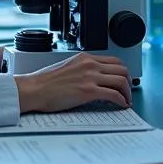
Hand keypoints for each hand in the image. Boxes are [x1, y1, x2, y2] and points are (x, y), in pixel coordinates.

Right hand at [14, 53, 131, 112]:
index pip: (113, 60)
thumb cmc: (45, 82)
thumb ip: (82, 70)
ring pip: (121, 80)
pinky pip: (114, 94)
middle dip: (128, 81)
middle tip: (127, 91)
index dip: (122, 71)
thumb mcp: (67, 68)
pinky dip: (121, 100)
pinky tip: (121, 105)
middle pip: (121, 69)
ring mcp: (90, 77)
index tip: (123, 80)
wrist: (34, 89)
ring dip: (127, 92)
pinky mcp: (88, 91)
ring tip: (126, 100)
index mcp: (85, 58)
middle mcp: (90, 65)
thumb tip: (93, 79)